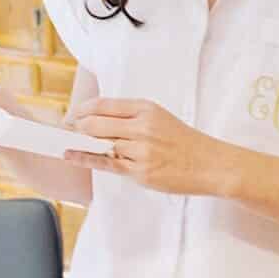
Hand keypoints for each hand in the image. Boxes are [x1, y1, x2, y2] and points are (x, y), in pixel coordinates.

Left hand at [68, 98, 235, 196]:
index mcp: (146, 109)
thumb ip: (130, 117)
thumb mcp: (159, 118)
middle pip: (95, 123)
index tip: (71, 114)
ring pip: (100, 144)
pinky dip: (85, 159)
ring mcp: (141, 150)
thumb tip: (95, 120)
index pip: (103, 105)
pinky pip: (107, 164)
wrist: (211, 164)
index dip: (81, 109)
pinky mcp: (141, 172)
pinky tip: (72, 155)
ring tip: (68, 142)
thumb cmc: (184, 142)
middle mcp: (142, 127)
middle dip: (76, 126)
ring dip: (81, 143)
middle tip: (67, 129)